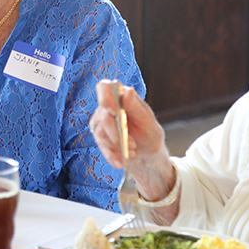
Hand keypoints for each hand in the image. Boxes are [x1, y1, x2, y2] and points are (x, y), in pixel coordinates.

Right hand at [89, 79, 176, 209]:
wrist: (147, 154)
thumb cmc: (149, 133)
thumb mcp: (148, 121)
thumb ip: (136, 107)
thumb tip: (127, 91)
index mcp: (120, 96)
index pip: (104, 87)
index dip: (105, 97)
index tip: (114, 110)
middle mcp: (107, 107)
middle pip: (104, 116)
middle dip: (118, 132)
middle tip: (132, 143)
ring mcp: (101, 122)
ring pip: (102, 132)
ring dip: (119, 145)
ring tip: (133, 150)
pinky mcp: (99, 137)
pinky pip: (101, 146)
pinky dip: (112, 155)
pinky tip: (121, 161)